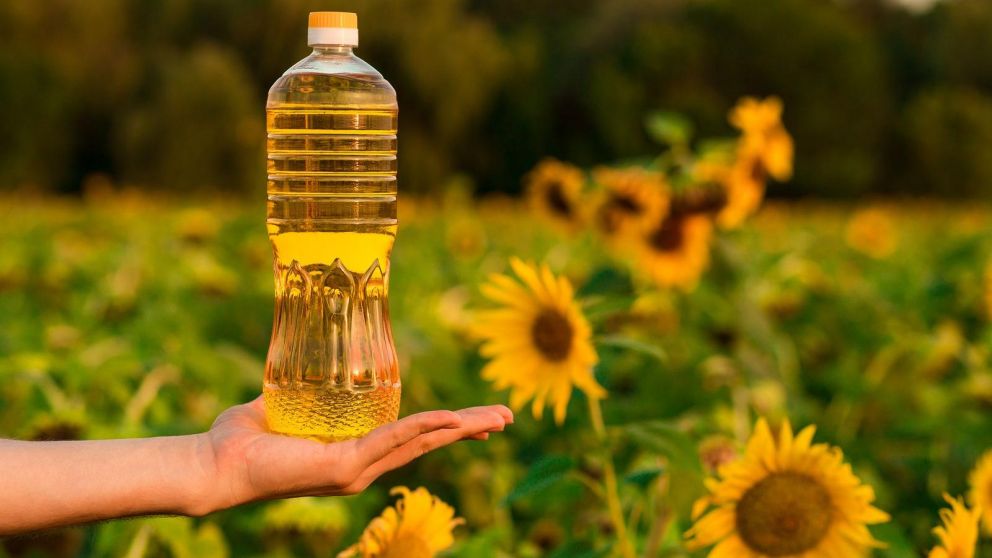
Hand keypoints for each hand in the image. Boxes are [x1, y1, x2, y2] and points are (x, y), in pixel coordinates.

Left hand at [196, 397, 512, 513]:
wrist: (217, 463)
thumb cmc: (243, 439)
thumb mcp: (283, 405)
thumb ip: (302, 390)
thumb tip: (305, 359)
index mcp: (353, 452)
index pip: (410, 437)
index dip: (445, 427)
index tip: (475, 418)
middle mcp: (362, 465)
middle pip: (427, 442)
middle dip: (468, 430)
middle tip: (505, 417)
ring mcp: (357, 470)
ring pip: (420, 442)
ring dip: (459, 428)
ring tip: (495, 419)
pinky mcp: (345, 468)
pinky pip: (392, 441)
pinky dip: (422, 427)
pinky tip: (448, 420)